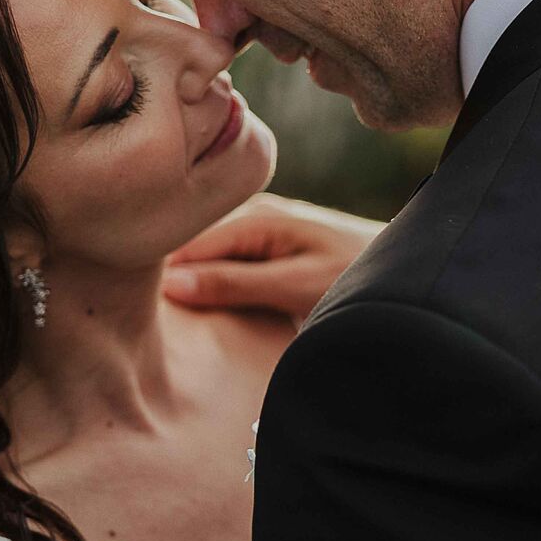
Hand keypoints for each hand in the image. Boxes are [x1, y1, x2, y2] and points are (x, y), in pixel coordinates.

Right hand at [164, 193, 384, 320]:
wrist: (406, 274)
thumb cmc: (357, 279)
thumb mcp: (294, 286)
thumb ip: (235, 285)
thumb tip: (170, 285)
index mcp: (256, 217)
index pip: (184, 244)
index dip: (157, 275)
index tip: (134, 310)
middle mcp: (253, 217)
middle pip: (192, 249)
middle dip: (172, 281)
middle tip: (150, 322)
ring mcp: (261, 235)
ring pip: (207, 261)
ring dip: (194, 288)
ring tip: (173, 323)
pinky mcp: (269, 254)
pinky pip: (227, 269)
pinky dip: (215, 290)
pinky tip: (206, 315)